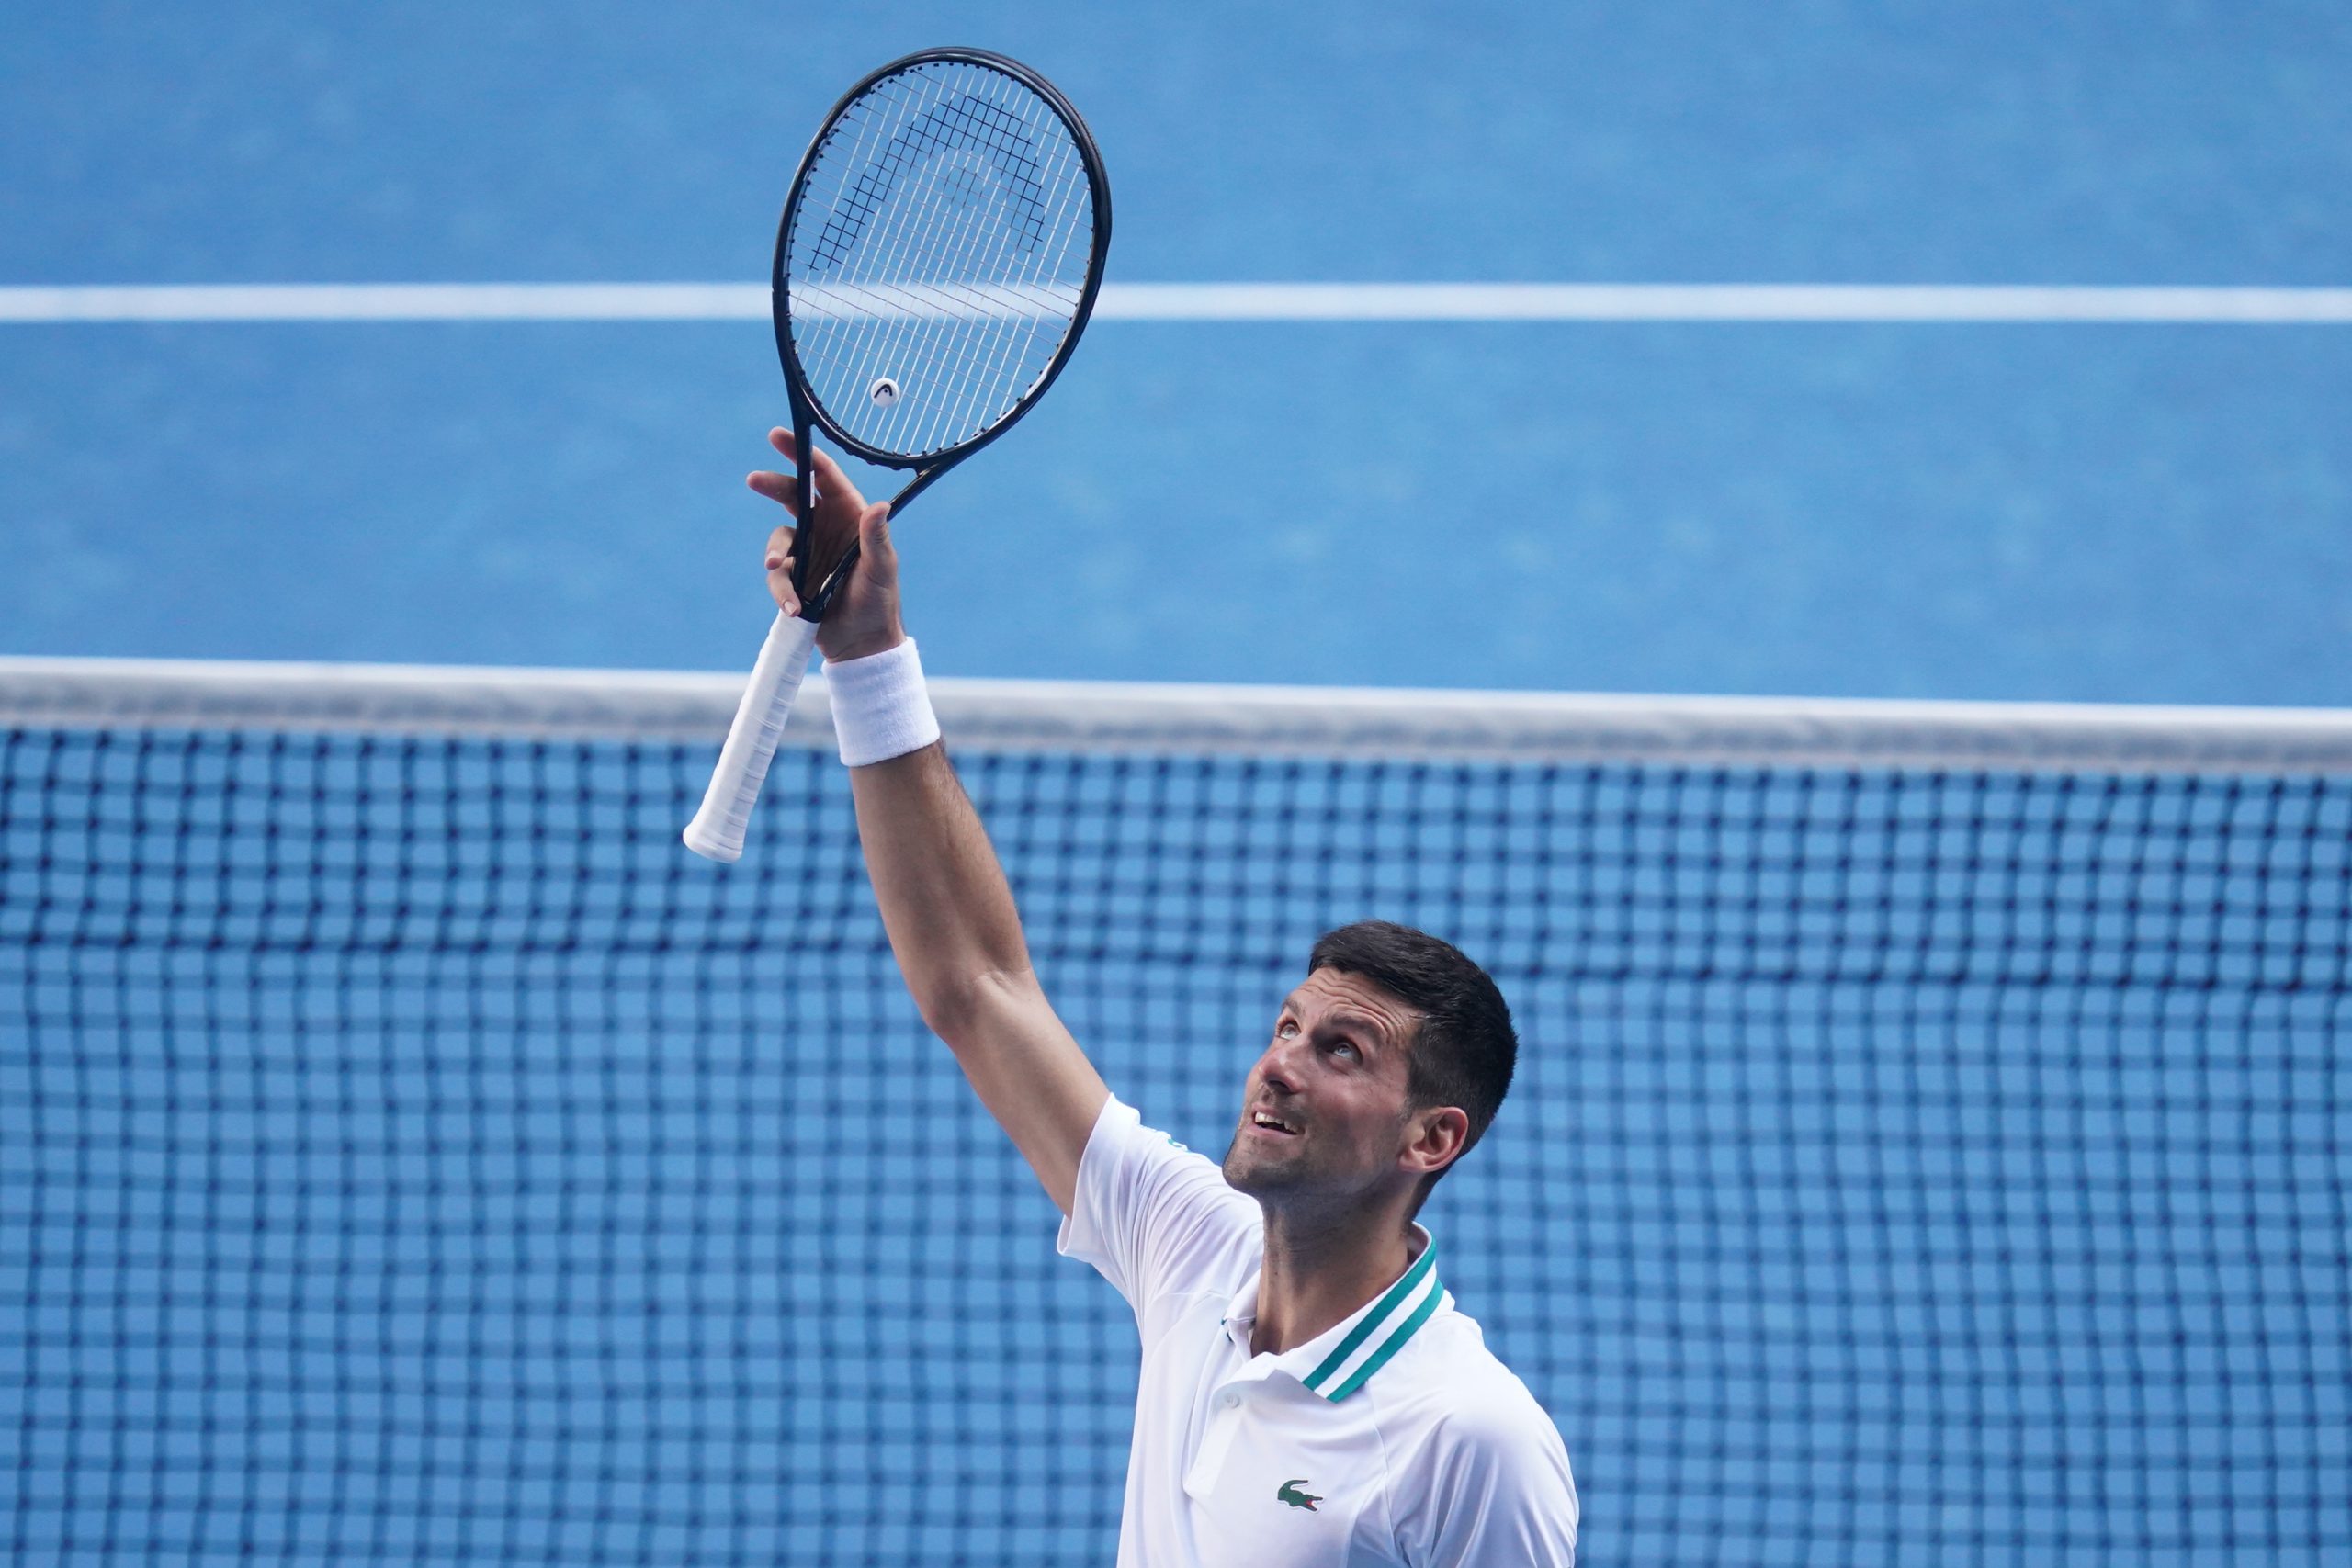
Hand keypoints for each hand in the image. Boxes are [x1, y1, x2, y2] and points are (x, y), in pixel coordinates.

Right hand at [747, 427, 905, 662]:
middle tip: (755, 479)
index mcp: (849, 515)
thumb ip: (877, 539)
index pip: (824, 477)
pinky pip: (778, 576)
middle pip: (791, 495)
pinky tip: (793, 607)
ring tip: (778, 568)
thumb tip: (880, 507)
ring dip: (775, 553)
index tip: (780, 436)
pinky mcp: (794, 577)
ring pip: (778, 539)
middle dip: (773, 485)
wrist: (862, 642)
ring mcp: (807, 551)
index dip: (802, 453)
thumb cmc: (879, 601)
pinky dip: (782, 590)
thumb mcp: (882, 568)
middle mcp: (824, 527)